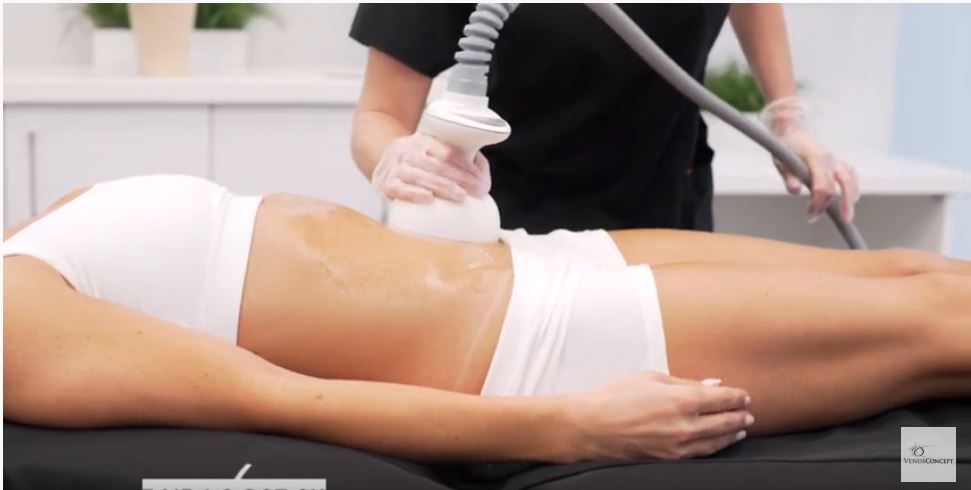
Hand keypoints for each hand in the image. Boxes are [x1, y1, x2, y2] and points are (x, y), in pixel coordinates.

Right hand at [372, 133, 490, 202]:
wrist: (379, 160)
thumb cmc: (414, 161)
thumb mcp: (431, 150)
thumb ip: (455, 157)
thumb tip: (481, 171)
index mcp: (422, 140)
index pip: (447, 151)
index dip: (465, 165)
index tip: (481, 179)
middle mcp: (407, 151)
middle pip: (436, 164)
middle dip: (459, 178)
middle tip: (478, 190)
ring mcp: (394, 167)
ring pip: (419, 175)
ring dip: (442, 186)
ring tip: (461, 196)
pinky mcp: (385, 184)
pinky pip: (399, 188)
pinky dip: (413, 193)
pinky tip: (428, 198)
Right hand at [560, 371, 752, 460]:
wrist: (591, 425)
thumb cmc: (616, 396)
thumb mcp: (652, 378)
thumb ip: (686, 383)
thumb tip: (712, 385)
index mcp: (683, 400)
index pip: (723, 399)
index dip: (737, 397)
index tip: (744, 395)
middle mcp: (685, 426)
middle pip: (725, 422)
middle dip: (739, 416)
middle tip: (748, 413)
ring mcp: (679, 446)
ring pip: (716, 441)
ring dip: (731, 434)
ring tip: (740, 429)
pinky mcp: (670, 458)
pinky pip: (701, 453)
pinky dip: (714, 446)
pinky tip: (718, 442)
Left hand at [760, 96, 859, 222]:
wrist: (792, 129)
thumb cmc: (785, 146)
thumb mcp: (781, 160)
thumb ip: (789, 177)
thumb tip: (795, 191)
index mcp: (816, 158)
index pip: (823, 186)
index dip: (818, 204)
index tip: (809, 216)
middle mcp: (830, 159)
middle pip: (843, 185)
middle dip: (841, 205)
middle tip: (839, 222)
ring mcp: (836, 160)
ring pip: (851, 180)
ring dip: (851, 198)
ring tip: (846, 217)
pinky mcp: (838, 161)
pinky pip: (851, 175)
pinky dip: (853, 188)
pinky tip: (851, 200)